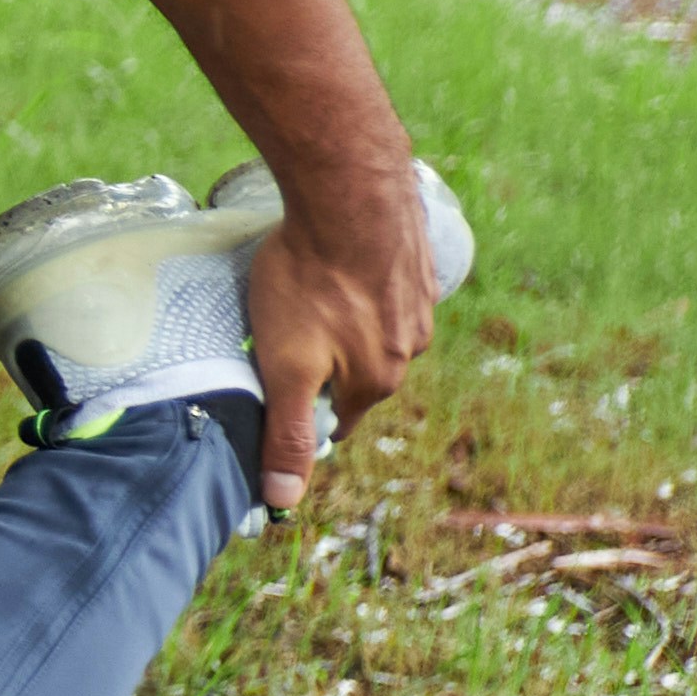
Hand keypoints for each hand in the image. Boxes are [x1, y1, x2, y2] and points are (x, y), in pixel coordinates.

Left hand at [238, 181, 432, 513]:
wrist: (351, 194)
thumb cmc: (310, 281)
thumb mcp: (285, 367)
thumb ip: (287, 432)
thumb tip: (284, 501)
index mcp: (379, 381)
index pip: (337, 421)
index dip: (303, 413)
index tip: (276, 398)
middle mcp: (410, 349)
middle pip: (356, 376)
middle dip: (323, 368)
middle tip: (281, 339)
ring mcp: (420, 305)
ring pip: (371, 333)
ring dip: (342, 325)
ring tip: (305, 299)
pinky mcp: (417, 265)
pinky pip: (382, 291)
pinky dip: (358, 288)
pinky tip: (333, 269)